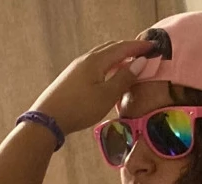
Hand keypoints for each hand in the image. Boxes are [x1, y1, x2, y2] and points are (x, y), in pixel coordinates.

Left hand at [28, 39, 154, 137]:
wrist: (47, 119)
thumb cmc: (79, 108)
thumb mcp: (106, 96)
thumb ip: (124, 78)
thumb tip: (140, 62)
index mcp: (97, 60)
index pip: (122, 47)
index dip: (139, 46)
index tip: (153, 46)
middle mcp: (86, 59)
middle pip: (111, 48)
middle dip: (128, 48)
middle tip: (143, 52)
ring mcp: (77, 67)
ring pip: (102, 56)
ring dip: (117, 56)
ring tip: (129, 63)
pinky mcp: (72, 77)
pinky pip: (95, 65)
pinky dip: (107, 65)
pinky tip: (109, 75)